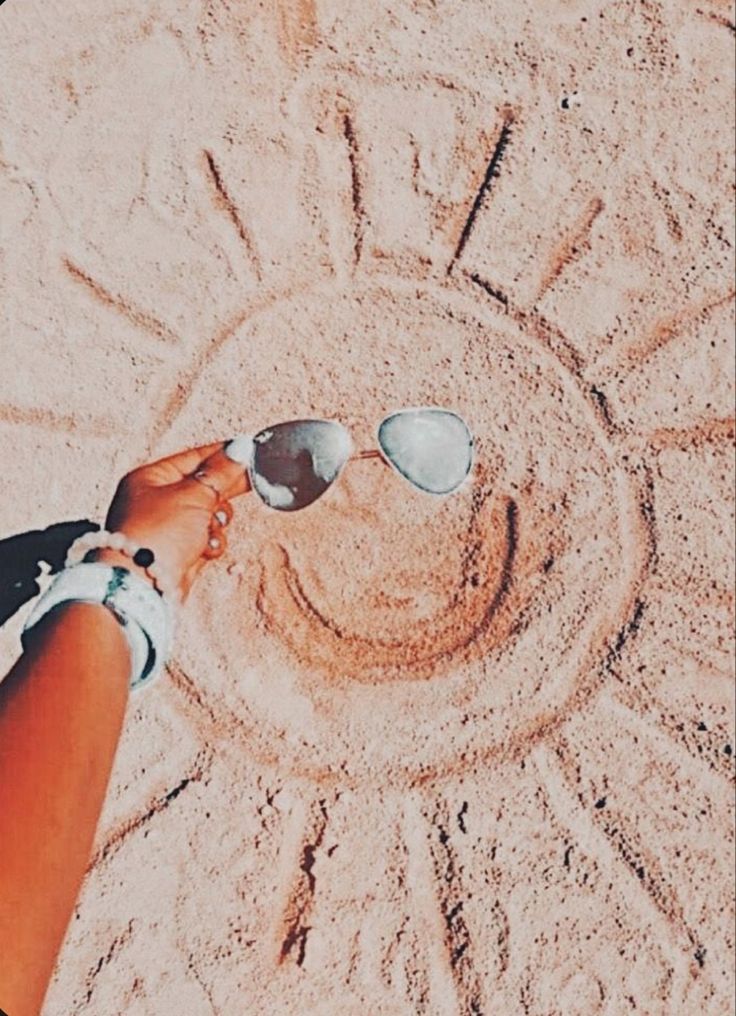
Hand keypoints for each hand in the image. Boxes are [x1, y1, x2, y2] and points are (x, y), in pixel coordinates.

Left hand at [90, 441, 250, 603]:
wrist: (145, 585)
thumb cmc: (157, 535)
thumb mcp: (194, 495)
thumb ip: (221, 472)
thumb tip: (240, 449)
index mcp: (151, 478)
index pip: (194, 457)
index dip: (223, 454)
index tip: (249, 452)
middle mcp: (157, 501)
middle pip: (204, 487)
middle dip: (222, 492)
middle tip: (252, 483)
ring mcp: (168, 527)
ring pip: (210, 514)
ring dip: (216, 522)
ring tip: (209, 527)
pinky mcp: (180, 551)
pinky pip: (207, 538)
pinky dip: (211, 542)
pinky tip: (205, 548)